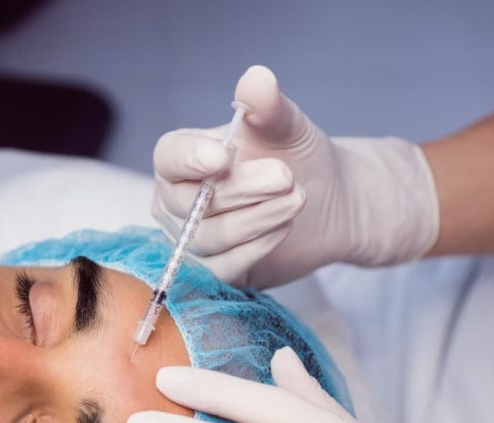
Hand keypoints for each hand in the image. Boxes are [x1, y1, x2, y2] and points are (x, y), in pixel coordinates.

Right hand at [151, 65, 440, 287]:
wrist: (324, 200)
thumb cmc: (294, 156)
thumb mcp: (285, 127)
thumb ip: (267, 106)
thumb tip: (257, 78)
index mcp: (181, 159)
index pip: (169, 158)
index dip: (190, 159)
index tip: (222, 156)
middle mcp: (176, 202)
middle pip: (191, 203)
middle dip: (242, 189)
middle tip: (287, 177)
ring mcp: (192, 240)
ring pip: (210, 237)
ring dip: (258, 218)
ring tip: (297, 199)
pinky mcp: (215, 271)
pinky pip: (224, 268)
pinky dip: (257, 247)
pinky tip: (284, 227)